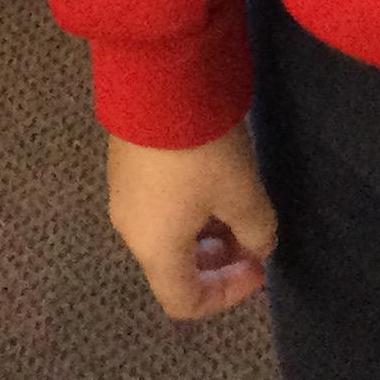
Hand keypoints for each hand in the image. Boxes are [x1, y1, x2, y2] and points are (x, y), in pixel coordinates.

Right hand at [106, 128, 278, 320]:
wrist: (158, 77)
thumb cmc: (202, 150)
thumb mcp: (242, 193)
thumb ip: (257, 232)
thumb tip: (257, 245)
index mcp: (155, 248)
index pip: (185, 302)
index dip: (226, 296)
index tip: (257, 266)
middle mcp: (130, 229)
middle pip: (174, 267)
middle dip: (217, 260)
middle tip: (249, 235)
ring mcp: (121, 191)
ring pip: (165, 233)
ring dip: (203, 230)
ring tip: (233, 200)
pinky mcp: (123, 160)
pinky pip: (156, 202)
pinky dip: (185, 205)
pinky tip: (209, 173)